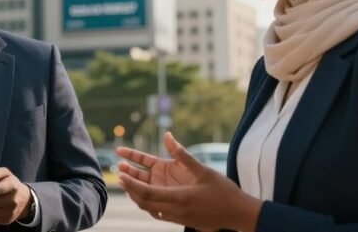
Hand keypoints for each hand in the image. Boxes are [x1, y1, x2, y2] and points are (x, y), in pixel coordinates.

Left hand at [117, 132, 260, 231]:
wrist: (238, 214)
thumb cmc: (224, 192)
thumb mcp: (203, 170)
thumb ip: (182, 154)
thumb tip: (167, 136)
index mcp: (179, 197)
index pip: (147, 192)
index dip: (131, 183)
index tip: (120, 174)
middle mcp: (175, 210)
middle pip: (144, 201)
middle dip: (129, 188)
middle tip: (118, 174)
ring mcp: (177, 217)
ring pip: (149, 208)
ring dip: (136, 195)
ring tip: (127, 180)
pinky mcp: (181, 220)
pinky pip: (158, 212)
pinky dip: (148, 203)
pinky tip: (144, 193)